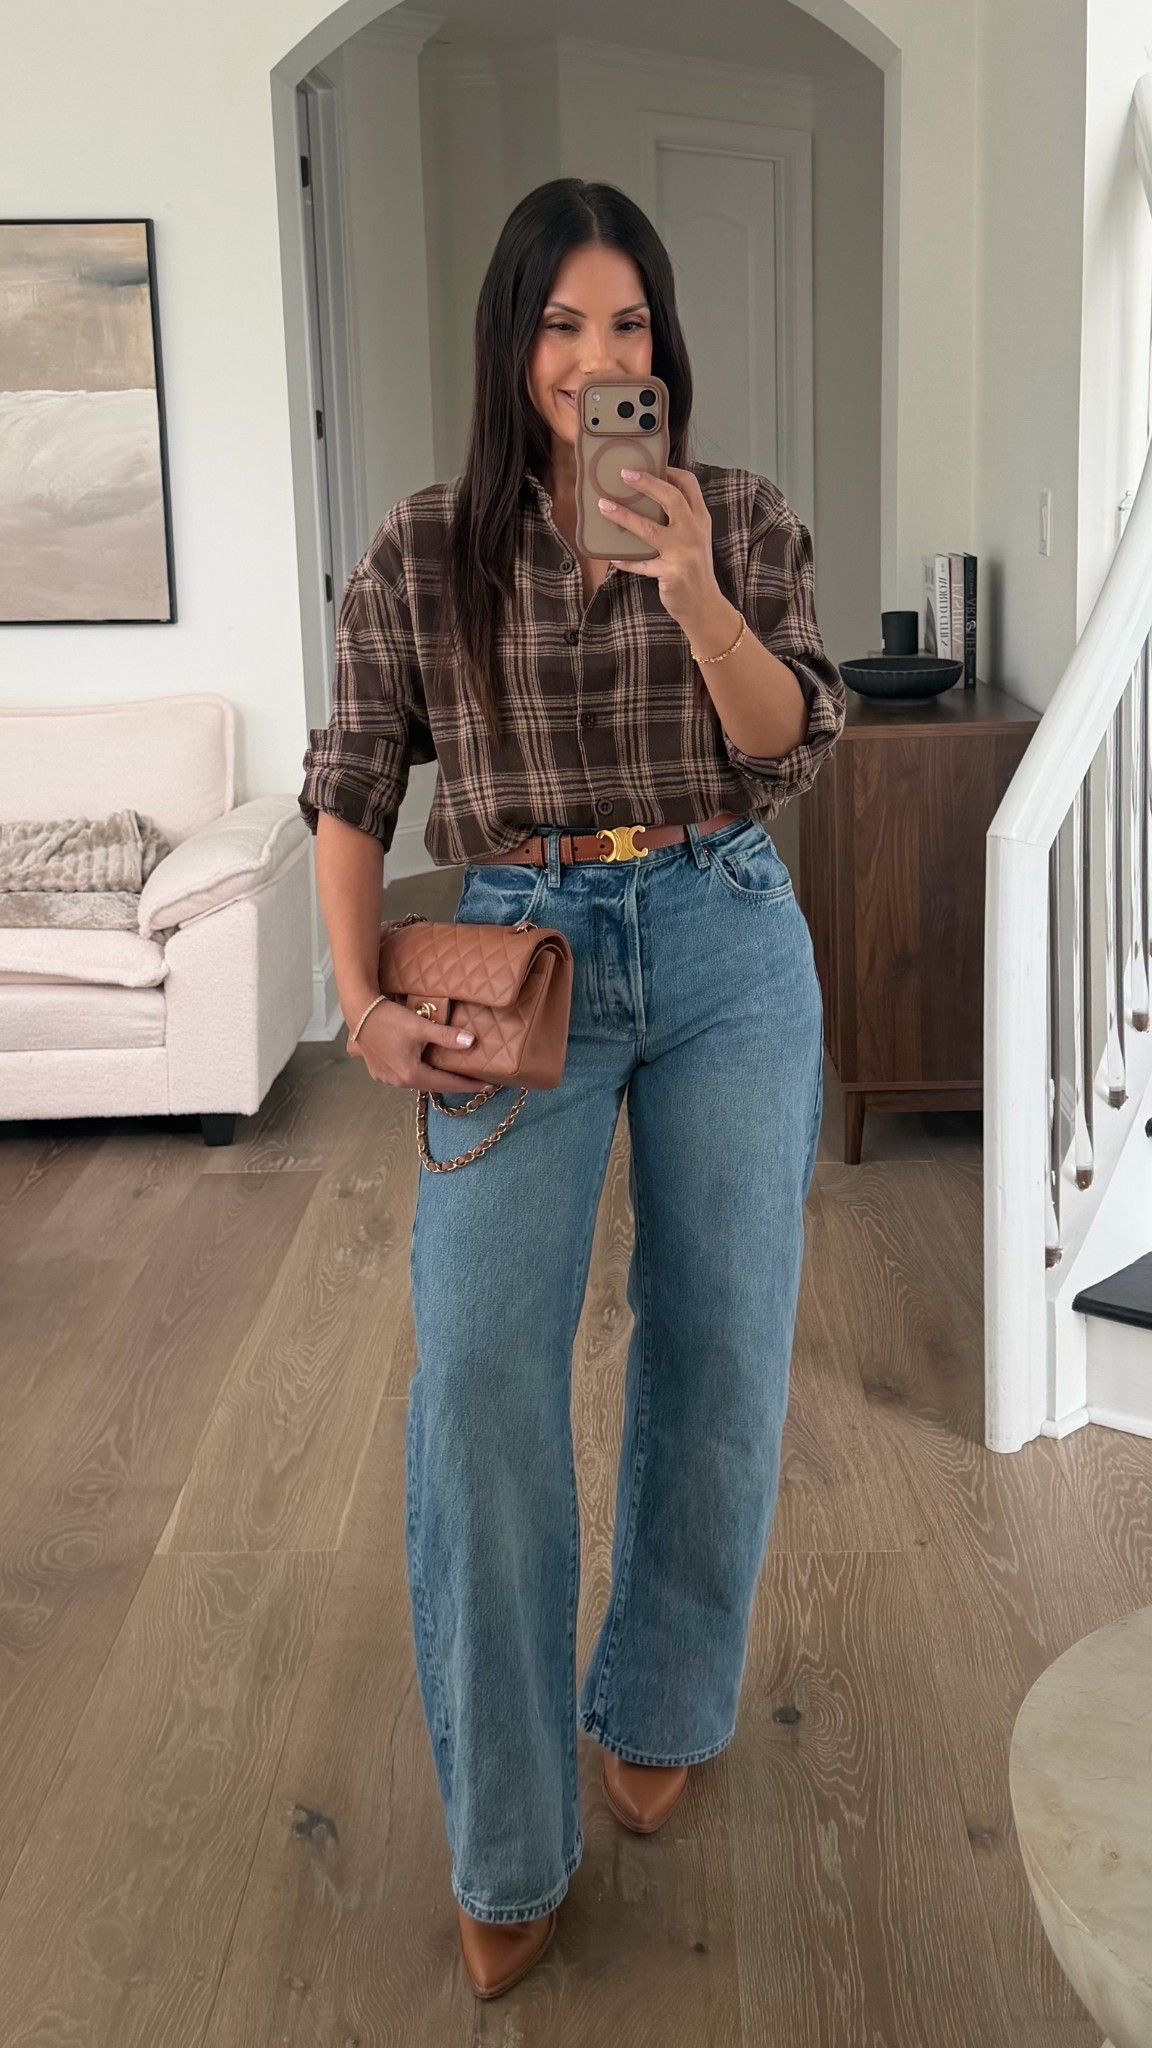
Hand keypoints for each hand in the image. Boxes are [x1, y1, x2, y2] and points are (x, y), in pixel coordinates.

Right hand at [346, 995, 480, 1092]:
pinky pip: (406, 1077)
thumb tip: (471, 1042)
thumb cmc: (389, 1018)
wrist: (359, 1012)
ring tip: (454, 1075)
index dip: (466, 1084)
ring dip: (436, 1079)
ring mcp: (387, 1079)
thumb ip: (446, 1036)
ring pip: (419, 1082)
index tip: (486, 1087)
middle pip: (433, 1085)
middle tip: (474, 1080)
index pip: (446, 1083)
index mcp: (410, 1074)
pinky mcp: (380, 1072)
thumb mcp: (420, 1026)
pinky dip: (420, 1074)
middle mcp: (398, 1082)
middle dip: (453, 1083)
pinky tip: (428, 1068)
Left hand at [598, 463, 722, 626]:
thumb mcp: (694, 540)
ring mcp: (683, 553)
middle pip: (671, 498)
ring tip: (604, 506)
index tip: (650, 464)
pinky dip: (626, 560)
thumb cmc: (695, 570)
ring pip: (650, 529)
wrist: (705, 606)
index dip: (669, 471)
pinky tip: (613, 557)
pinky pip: (642, 564)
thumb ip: (679, 521)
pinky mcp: (671, 573)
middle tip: (623, 474)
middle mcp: (694, 532)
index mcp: (700, 520)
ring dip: (624, 516)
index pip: (689, 485)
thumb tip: (647, 502)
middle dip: (646, 483)